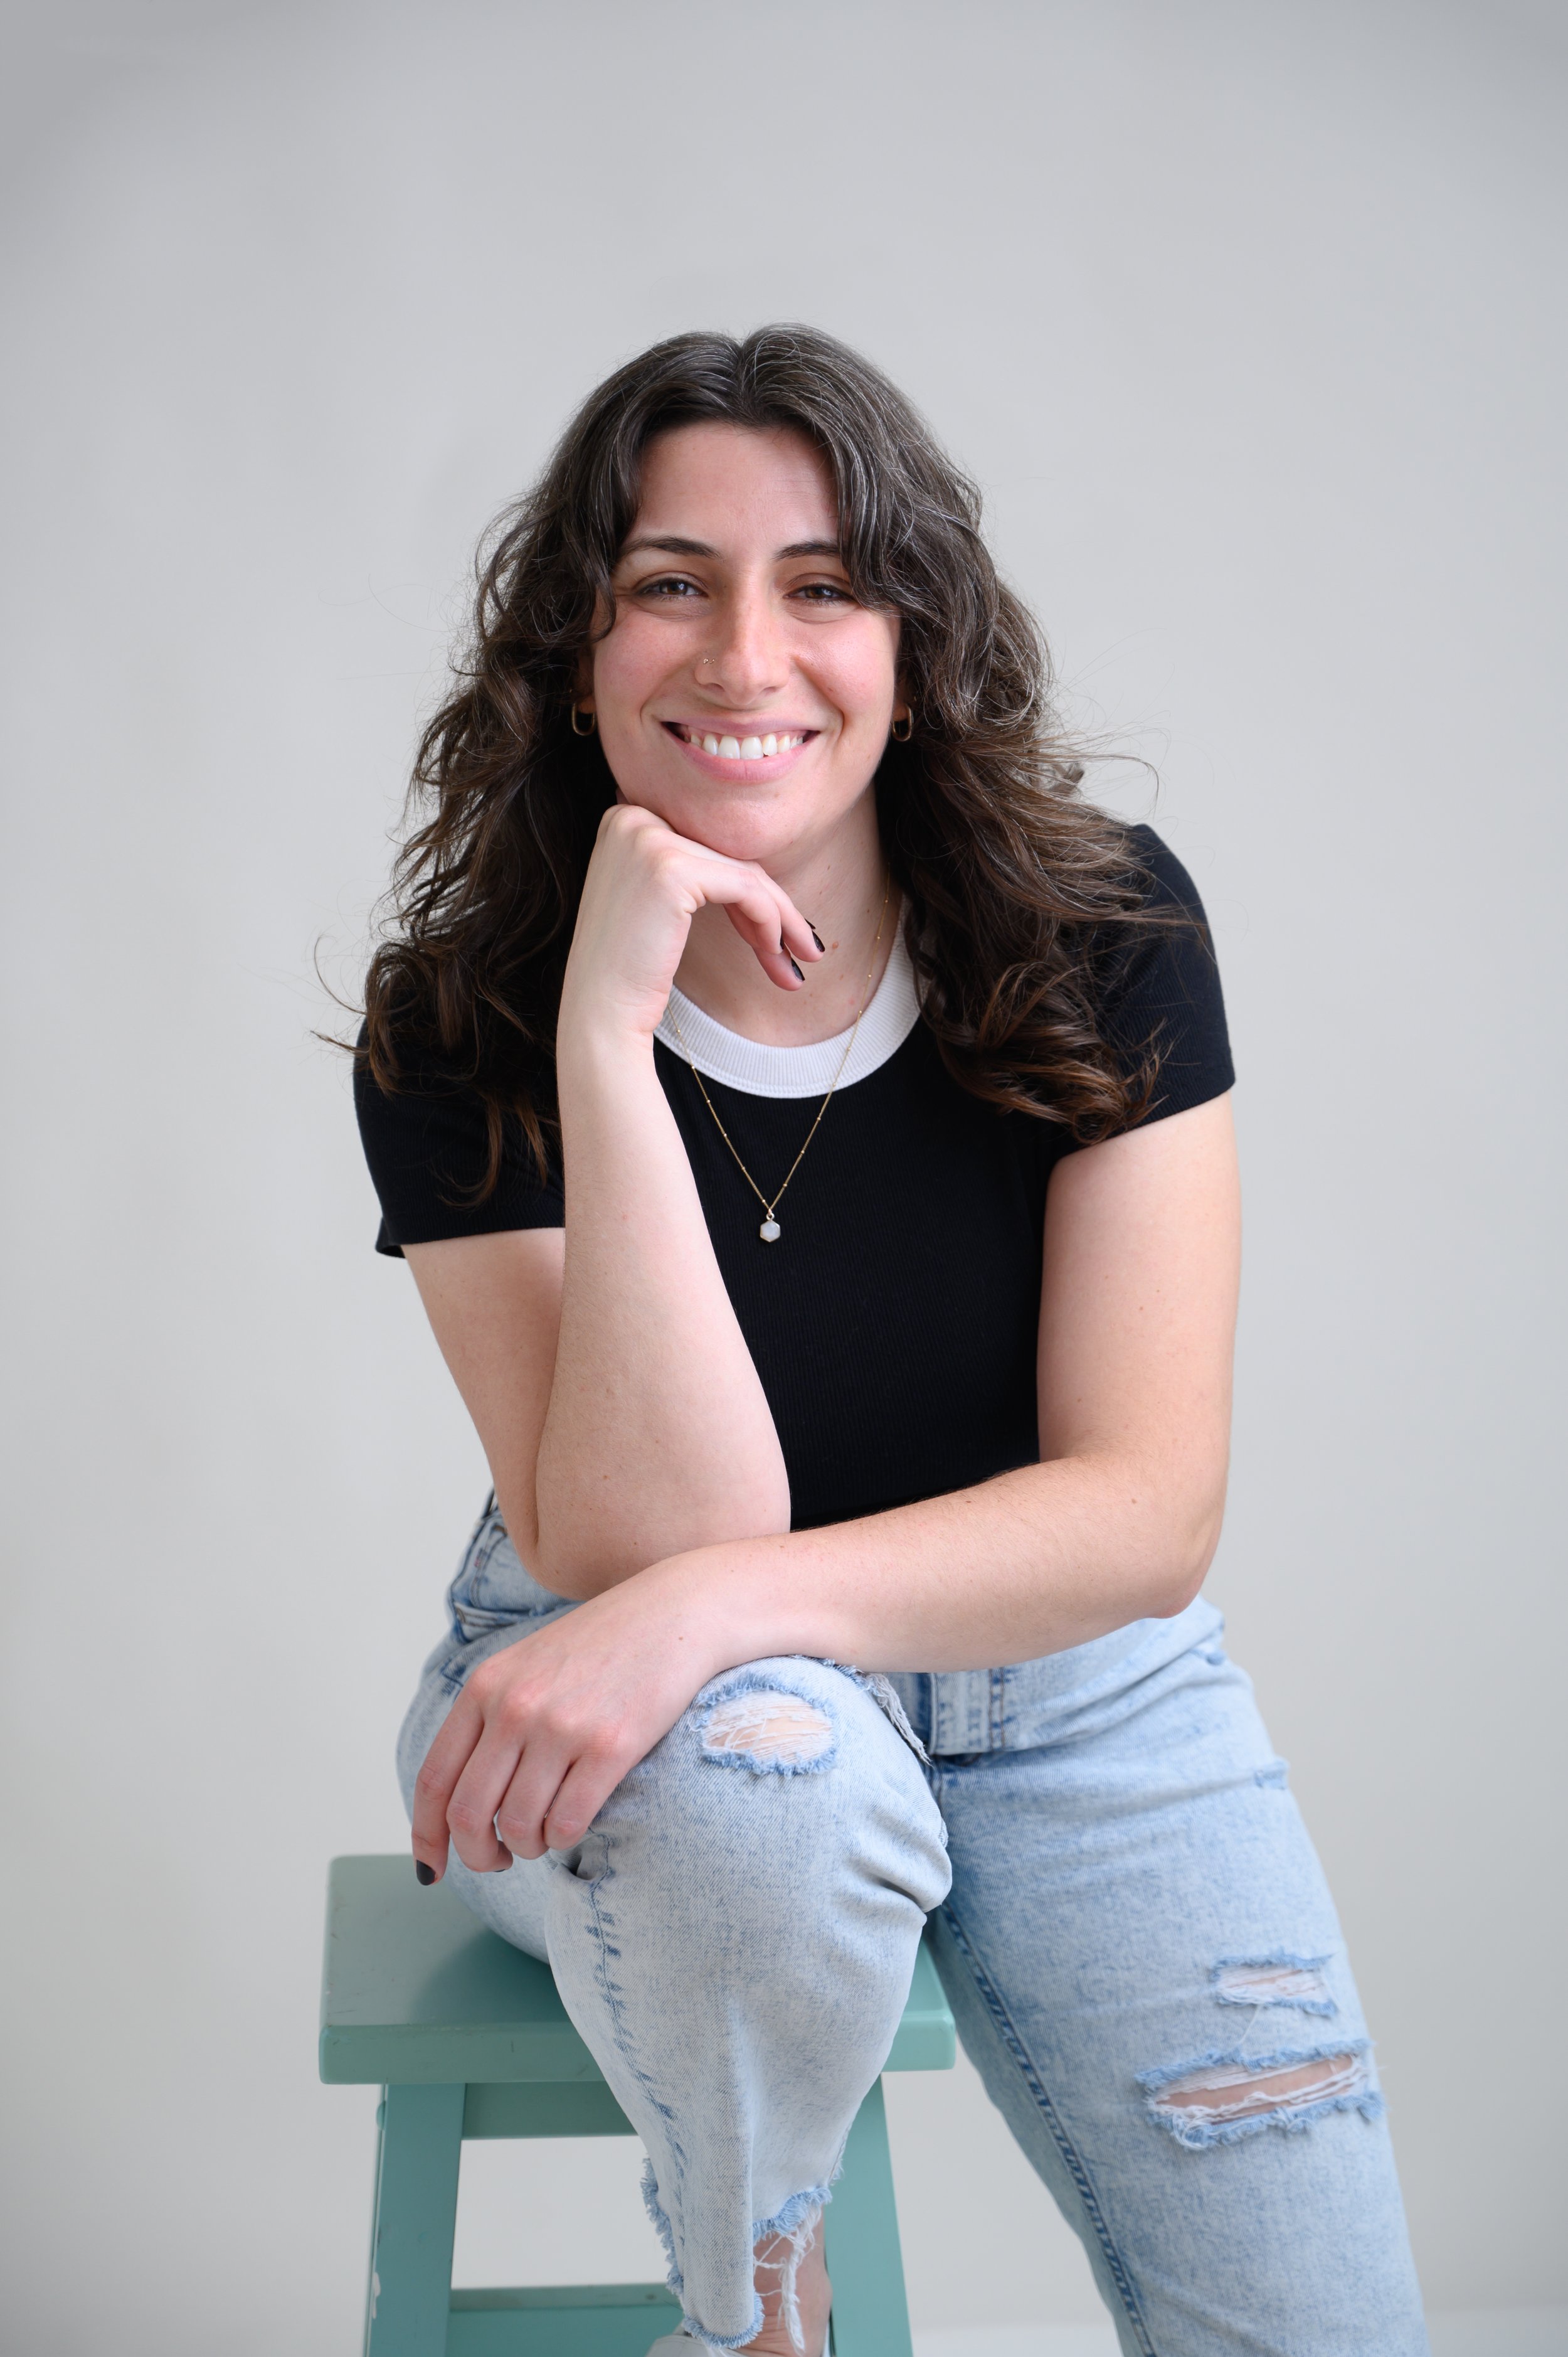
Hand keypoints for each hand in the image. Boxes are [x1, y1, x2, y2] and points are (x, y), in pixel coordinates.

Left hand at [411, 1560, 730, 1875]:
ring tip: (542, 1837)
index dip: (426, 1835)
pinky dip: (563, 1839)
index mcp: (485, 1686)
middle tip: (498, 1861)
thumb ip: (491, 1717)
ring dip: (527, 1847)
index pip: (434, 1778)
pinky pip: (567, 1823)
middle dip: (477, 1855)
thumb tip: (464, 1800)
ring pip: (517, 1826)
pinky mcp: (610, 1746)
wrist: (675, 1613)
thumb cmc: (602, 1645)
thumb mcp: (527, 1665)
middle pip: (468, 1814)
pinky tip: (572, 1825)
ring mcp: (561, 1727)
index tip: (431, 1868)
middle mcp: (514, 1706)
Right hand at [558, 803, 820, 1045]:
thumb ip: (693, 872)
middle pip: (728, 857)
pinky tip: (774, 952)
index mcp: (624, 818)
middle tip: (803, 949)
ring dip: (780, 920)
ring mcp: (648, 839)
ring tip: (795, 965)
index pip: (708, 847)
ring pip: (744, 873)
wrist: (599, 1011)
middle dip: (772, 908)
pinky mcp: (672, 868)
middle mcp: (630, 817)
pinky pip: (745, 888)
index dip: (748, 890)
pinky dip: (770, 921)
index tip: (777, 933)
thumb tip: (756, 873)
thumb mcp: (658, 903)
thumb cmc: (630, 969)